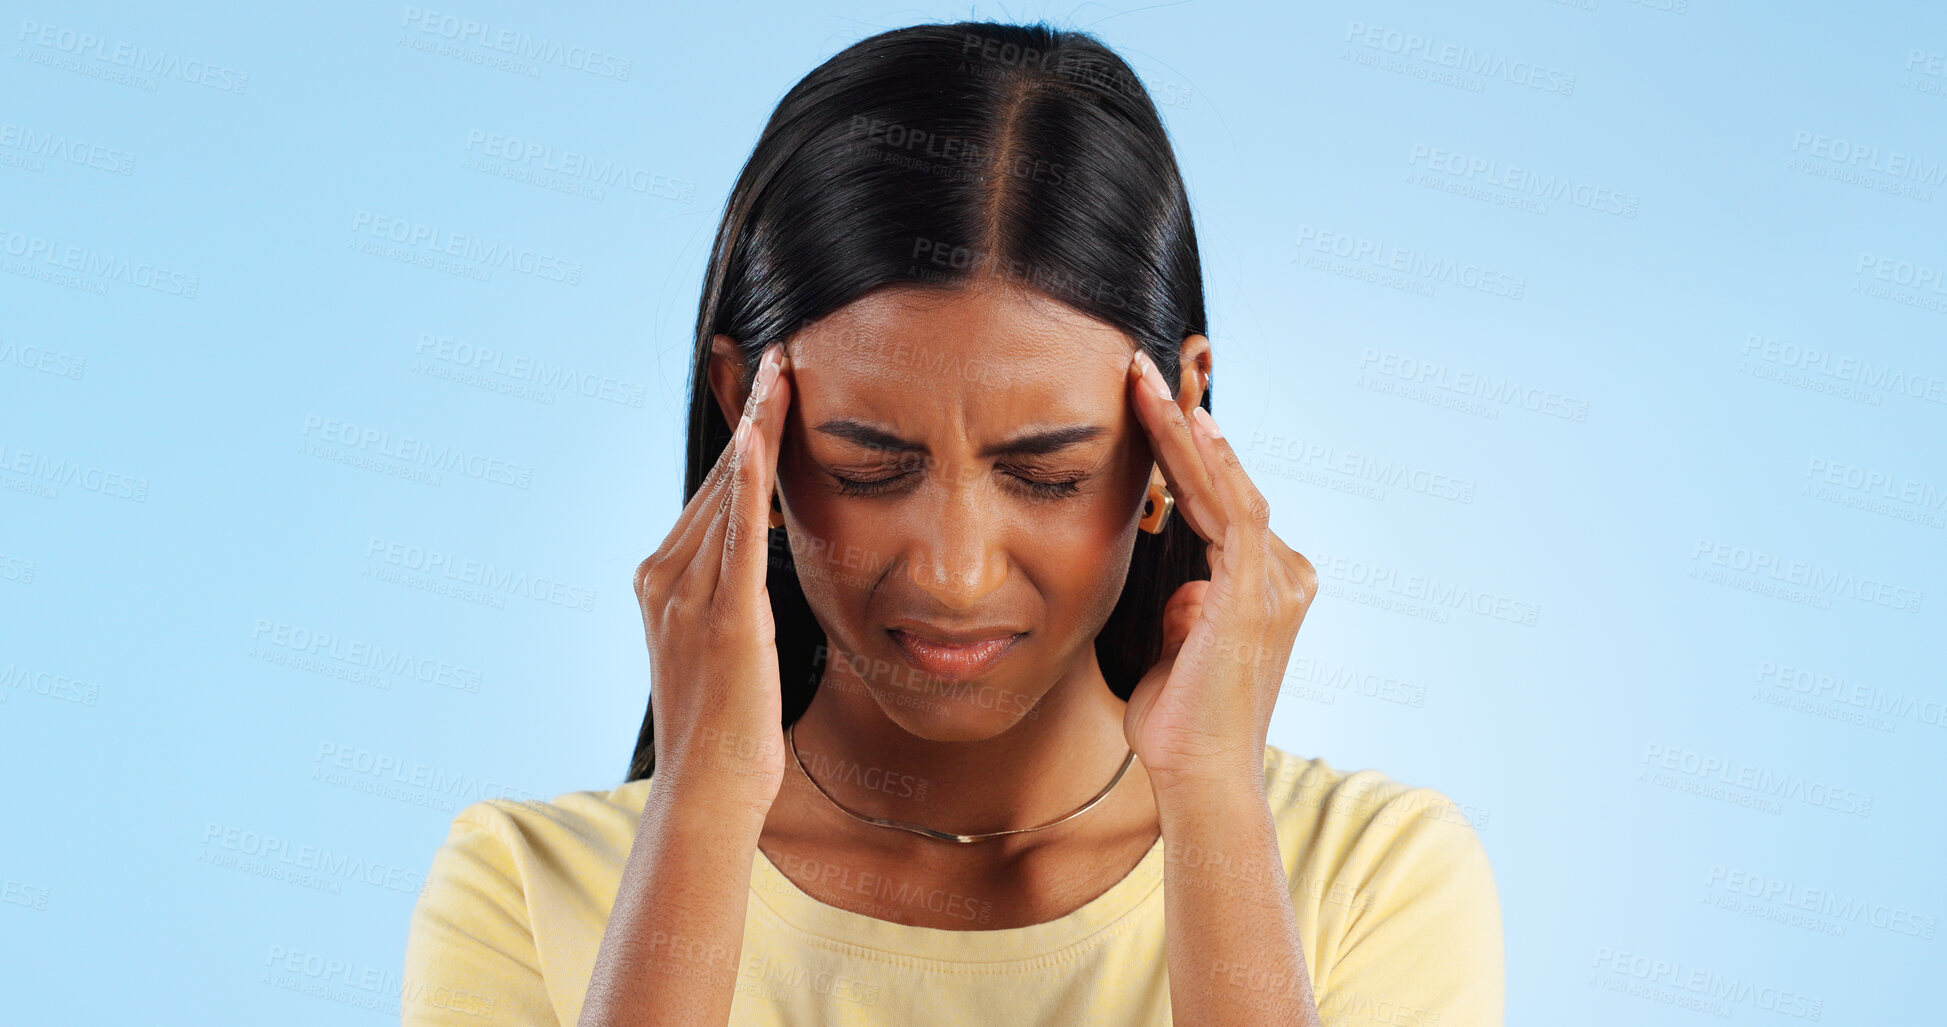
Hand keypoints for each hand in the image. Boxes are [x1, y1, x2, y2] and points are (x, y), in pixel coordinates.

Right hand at [632, 343, 793, 808]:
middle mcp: (663, 575)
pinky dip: (748, 482)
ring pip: (727, 491)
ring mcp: (687, 595)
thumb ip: (733, 589)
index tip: (765, 381)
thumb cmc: (728, 725)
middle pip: (717, 476)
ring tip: (784, 373)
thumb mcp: (727, 642)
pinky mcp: (723, 617)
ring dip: (756, 428)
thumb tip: (763, 547)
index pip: (712, 488)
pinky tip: (760, 437)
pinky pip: (737, 535)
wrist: (710, 788)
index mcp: (661, 578)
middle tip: (780, 351)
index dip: (742, 432)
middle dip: (750, 412)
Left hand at [1121, 348, 1318, 792]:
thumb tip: (1182, 583)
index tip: (1150, 403)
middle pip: (1229, 481)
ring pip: (1228, 486)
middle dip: (1185, 422)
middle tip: (1144, 368)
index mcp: (1268, 585)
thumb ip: (1183, 606)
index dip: (1187, 451)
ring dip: (1183, 430)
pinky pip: (1226, 513)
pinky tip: (1179, 427)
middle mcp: (1285, 576)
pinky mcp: (1254, 594)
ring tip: (1143, 380)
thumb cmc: (1180, 724)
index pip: (1222, 502)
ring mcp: (1276, 583)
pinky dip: (1200, 467)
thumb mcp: (1175, 645)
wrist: (1200, 777)